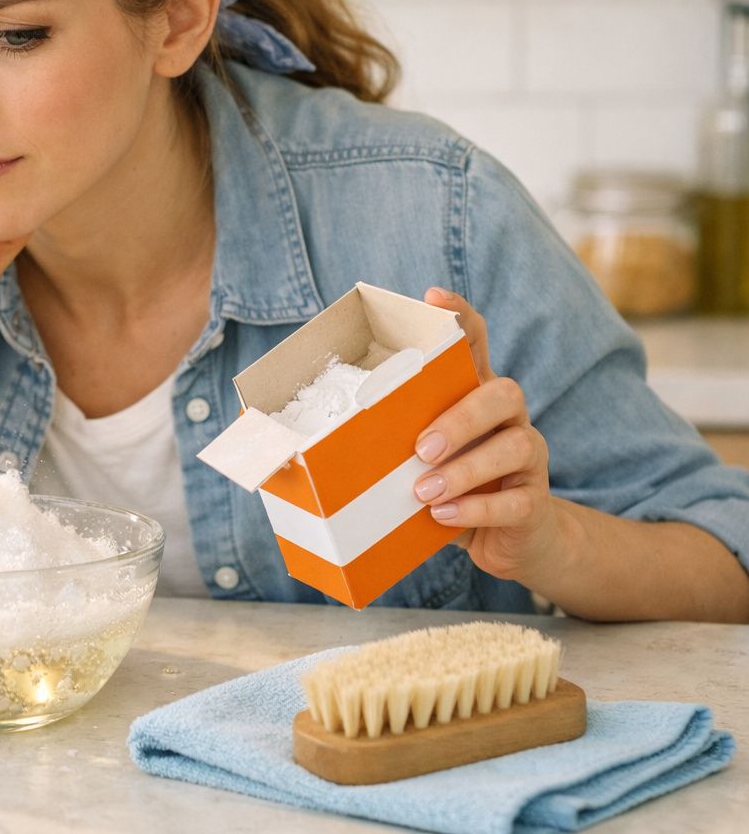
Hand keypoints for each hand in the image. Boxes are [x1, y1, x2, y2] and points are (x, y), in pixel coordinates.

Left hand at [411, 288, 559, 580]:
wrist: (509, 540)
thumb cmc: (451, 489)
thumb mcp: (418, 460)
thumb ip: (387, 443)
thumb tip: (302, 440)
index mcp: (476, 399)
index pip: (477, 345)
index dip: (461, 316)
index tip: (433, 297)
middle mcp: (509, 421)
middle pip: (505, 393)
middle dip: (461, 418)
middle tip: (421, 448)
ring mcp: (529, 460)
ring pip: (516, 446)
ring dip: (466, 469)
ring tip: (423, 490)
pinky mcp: (534, 503)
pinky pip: (517, 501)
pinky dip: (477, 509)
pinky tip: (443, 515)